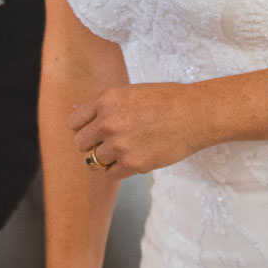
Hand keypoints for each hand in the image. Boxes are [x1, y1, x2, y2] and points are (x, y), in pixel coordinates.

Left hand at [69, 83, 210, 176]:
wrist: (193, 114)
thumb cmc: (165, 100)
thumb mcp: (129, 93)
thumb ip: (104, 106)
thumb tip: (78, 117)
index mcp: (104, 101)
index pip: (74, 122)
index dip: (83, 128)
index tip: (92, 132)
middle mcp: (106, 123)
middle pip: (80, 143)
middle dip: (91, 145)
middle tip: (106, 144)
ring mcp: (118, 145)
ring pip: (94, 161)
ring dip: (106, 159)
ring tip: (123, 152)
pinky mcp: (132, 164)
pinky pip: (110, 174)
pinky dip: (116, 171)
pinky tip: (129, 162)